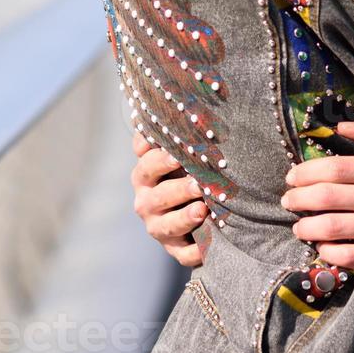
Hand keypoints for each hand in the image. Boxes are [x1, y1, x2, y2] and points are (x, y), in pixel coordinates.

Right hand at [130, 130, 207, 266]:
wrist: (200, 214)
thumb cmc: (191, 173)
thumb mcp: (184, 154)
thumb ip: (180, 134)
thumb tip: (172, 99)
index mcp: (146, 172)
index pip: (144, 160)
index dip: (155, 153)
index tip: (175, 149)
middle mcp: (146, 199)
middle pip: (155, 193)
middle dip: (176, 187)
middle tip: (198, 181)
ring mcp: (158, 226)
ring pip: (166, 224)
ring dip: (184, 217)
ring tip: (202, 210)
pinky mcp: (174, 249)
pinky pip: (182, 253)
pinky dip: (195, 250)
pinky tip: (208, 244)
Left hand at [281, 116, 353, 273]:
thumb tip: (340, 126)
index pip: (334, 168)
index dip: (305, 173)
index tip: (291, 178)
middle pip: (327, 197)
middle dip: (298, 199)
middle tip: (287, 201)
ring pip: (332, 228)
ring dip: (306, 228)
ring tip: (298, 226)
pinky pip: (348, 256)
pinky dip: (327, 252)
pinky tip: (321, 247)